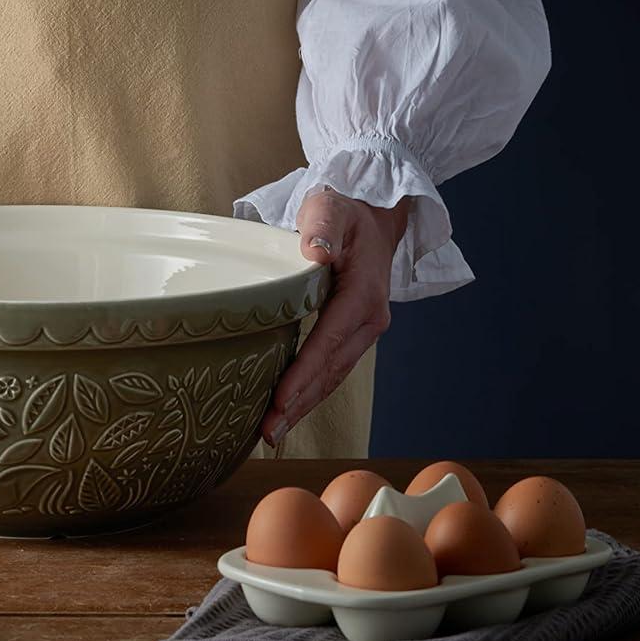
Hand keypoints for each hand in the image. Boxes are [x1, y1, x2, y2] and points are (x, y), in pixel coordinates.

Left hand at [259, 186, 412, 450]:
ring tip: (273, 431)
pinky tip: (288, 409)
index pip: (330, 340)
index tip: (280, 398)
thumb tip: (315, 253)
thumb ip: (322, 229)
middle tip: (268, 431)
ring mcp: (363, 330)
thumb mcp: (330, 208)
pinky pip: (331, 369)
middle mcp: (369, 319)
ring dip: (304, 405)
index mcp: (364, 294)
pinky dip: (310, 392)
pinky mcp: (352, 334)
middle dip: (300, 403)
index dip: (304, 372)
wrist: (372, 216)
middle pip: (331, 370)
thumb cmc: (344, 211)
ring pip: (333, 376)